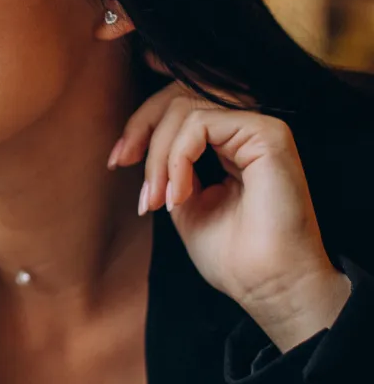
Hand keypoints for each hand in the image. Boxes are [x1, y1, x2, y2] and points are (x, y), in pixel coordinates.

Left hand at [110, 82, 350, 349]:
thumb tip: (140, 146)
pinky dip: (177, 158)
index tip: (116, 160)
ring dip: (158, 155)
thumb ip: (169, 169)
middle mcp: (246, 131)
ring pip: (184, 109)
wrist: (267, 286)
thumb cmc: (233, 256)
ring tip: (158, 198)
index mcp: (230, 145)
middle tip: (121, 163)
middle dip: (140, 128)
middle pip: (177, 97)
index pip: (179, 110)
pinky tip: (178, 194)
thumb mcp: (184, 203)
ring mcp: (259, 128)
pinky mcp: (267, 133)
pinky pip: (201, 123)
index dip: (140, 126)